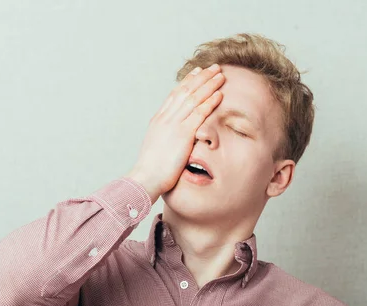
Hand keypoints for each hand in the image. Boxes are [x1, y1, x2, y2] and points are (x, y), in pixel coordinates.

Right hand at [126, 63, 224, 202]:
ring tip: (220, 75)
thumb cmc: (151, 169)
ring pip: (194, 98)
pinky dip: (210, 102)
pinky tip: (219, 94)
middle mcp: (166, 118)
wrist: (146, 177)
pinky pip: (199, 113)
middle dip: (201, 78)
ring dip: (208, 85)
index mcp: (159, 120)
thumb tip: (172, 137)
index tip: (197, 73)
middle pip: (186, 91)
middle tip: (213, 68)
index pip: (175, 95)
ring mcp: (174, 124)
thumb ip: (165, 138)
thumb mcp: (157, 147)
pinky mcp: (183, 134)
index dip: (188, 82)